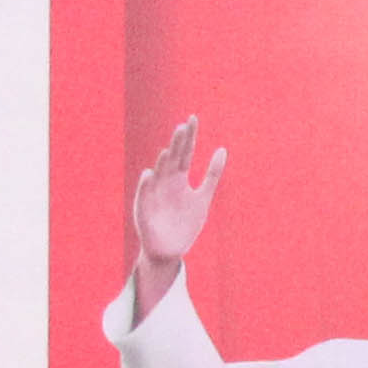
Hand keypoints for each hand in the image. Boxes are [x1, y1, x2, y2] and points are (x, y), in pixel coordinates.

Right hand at [126, 115, 224, 320]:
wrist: (170, 249)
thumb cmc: (186, 222)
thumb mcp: (204, 197)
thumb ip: (213, 174)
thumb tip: (222, 148)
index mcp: (180, 178)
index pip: (185, 152)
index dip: (189, 137)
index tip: (193, 118)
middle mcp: (166, 181)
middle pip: (173, 159)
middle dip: (177, 145)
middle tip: (183, 127)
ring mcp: (154, 193)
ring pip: (159, 174)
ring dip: (163, 163)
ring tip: (170, 150)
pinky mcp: (145, 208)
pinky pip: (144, 195)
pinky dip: (146, 185)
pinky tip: (149, 174)